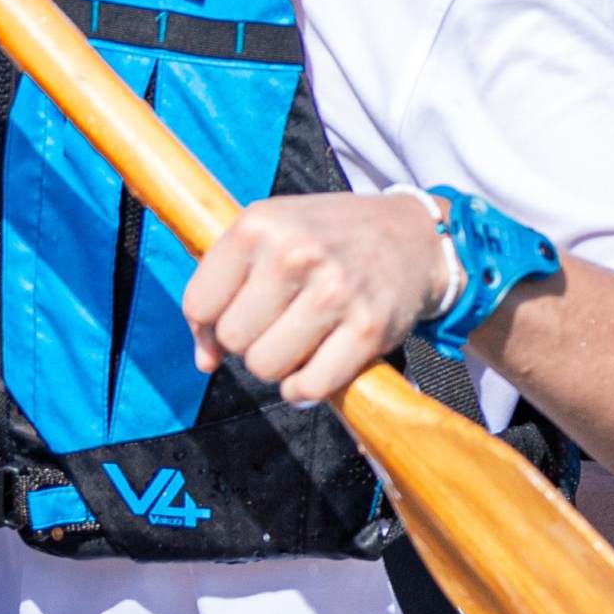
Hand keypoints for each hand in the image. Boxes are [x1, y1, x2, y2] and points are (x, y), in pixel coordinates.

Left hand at [181, 191, 451, 404]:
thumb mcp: (270, 235)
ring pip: (266, 366)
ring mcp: (336, 292)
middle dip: (251, 339)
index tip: (238, 315)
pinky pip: (309, 386)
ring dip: (279, 364)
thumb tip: (205, 361)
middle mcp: (297, 254)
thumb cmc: (331, 238)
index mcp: (260, 225)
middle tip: (281, 321)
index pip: (200, 304)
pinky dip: (305, 389)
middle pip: (233, 339)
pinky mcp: (369, 328)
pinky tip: (315, 367)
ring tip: (301, 340)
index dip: (211, 322)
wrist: (414, 236)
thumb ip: (224, 287)